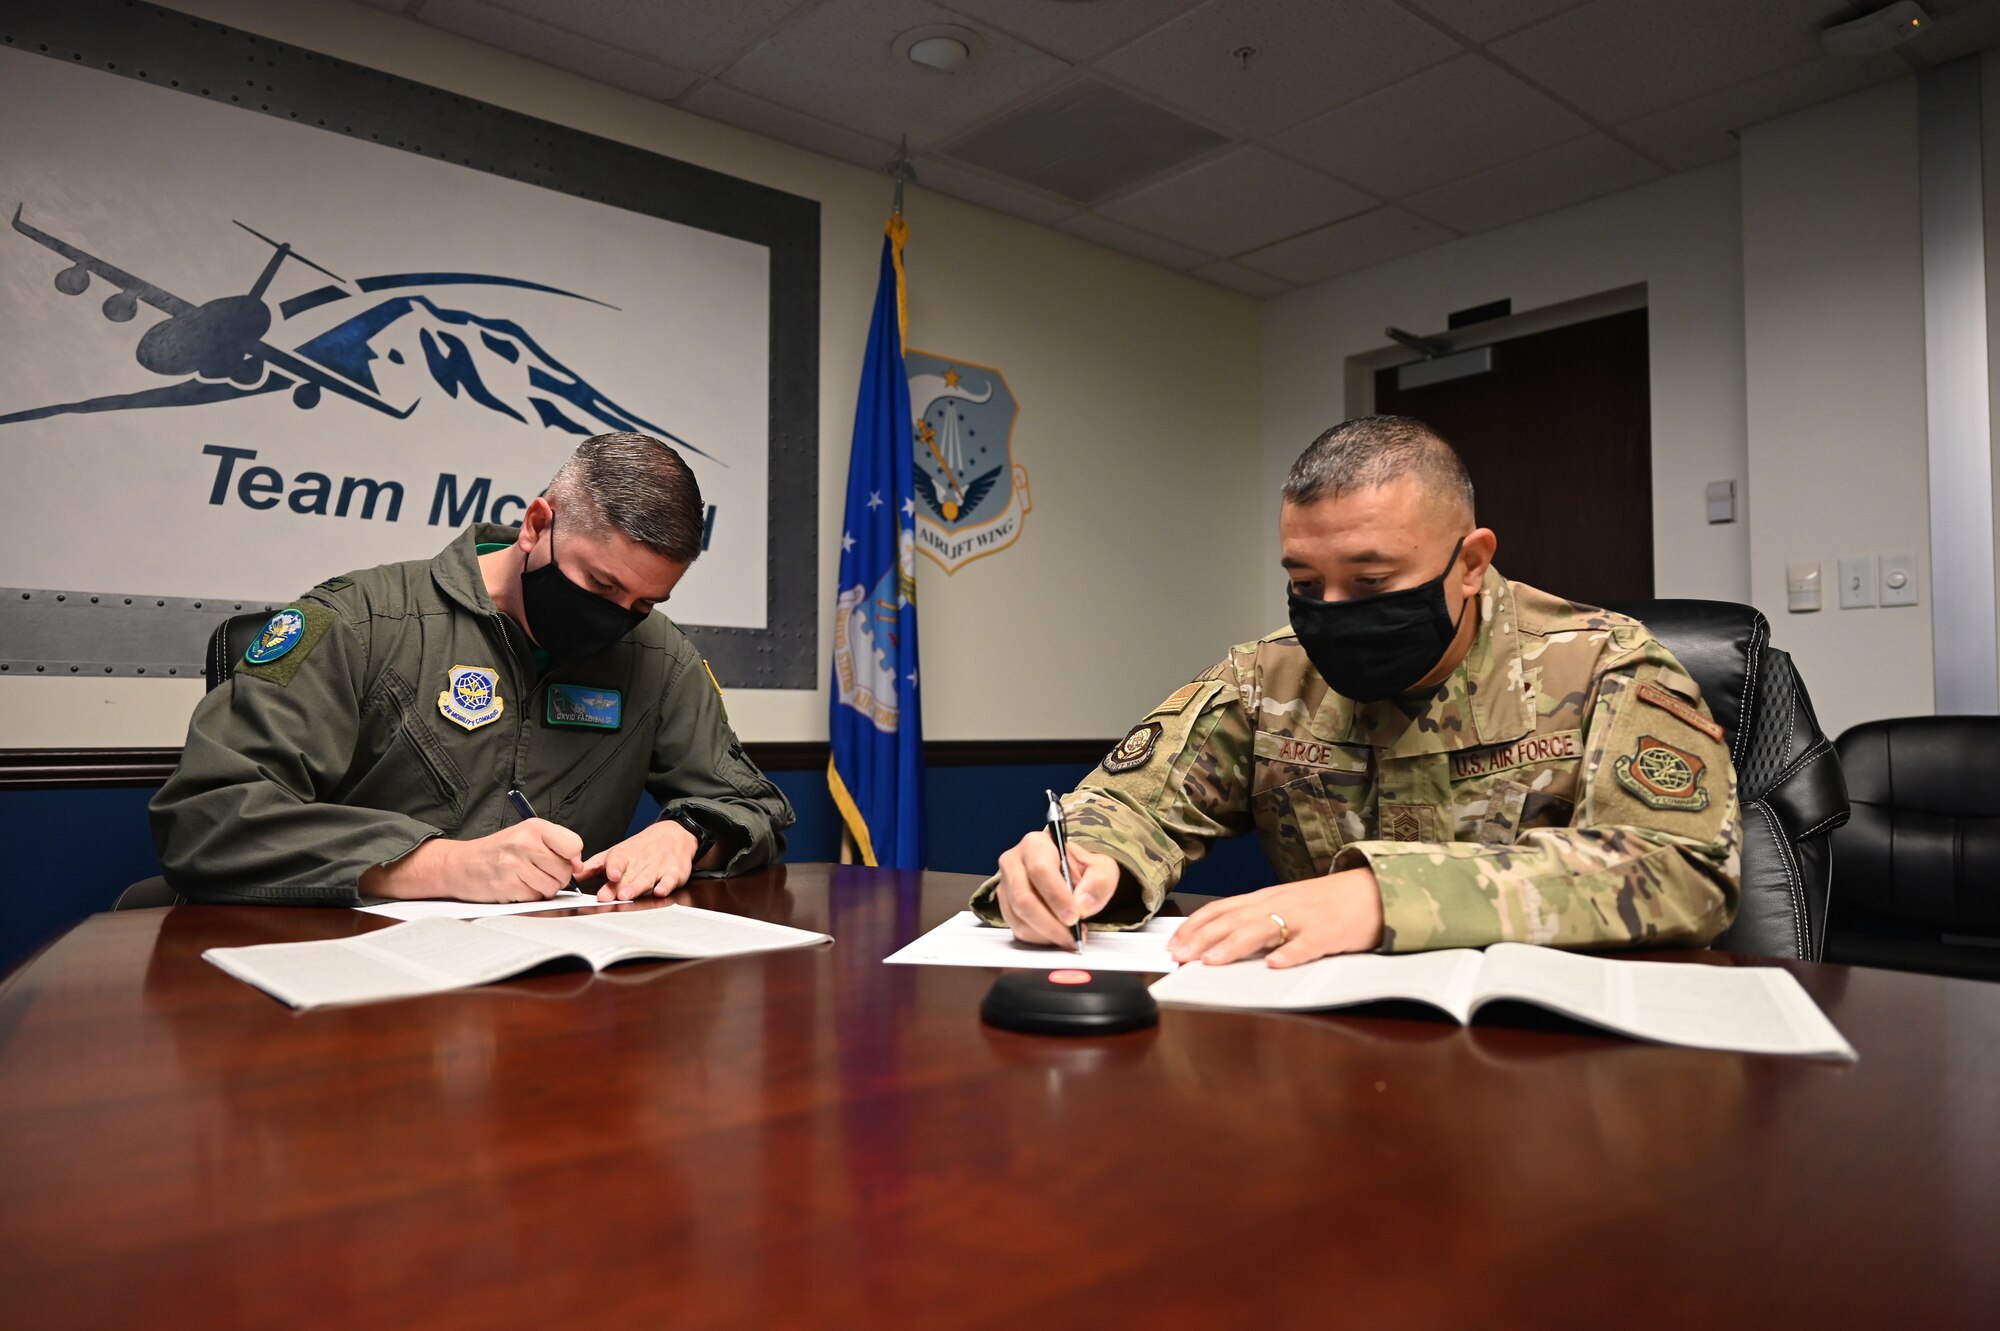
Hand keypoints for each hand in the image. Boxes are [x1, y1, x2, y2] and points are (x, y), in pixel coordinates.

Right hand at [364, 819, 584, 902]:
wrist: (460, 864)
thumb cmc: (497, 851)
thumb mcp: (526, 836)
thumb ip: (555, 846)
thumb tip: (579, 866)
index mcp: (534, 827)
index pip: (574, 845)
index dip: (572, 858)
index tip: (562, 860)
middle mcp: (524, 843)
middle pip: (565, 871)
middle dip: (556, 876)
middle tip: (538, 871)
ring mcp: (515, 865)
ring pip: (552, 887)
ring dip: (543, 889)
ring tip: (526, 878)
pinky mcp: (507, 886)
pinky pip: (534, 898)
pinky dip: (528, 896)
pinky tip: (515, 886)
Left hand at [575, 818, 700, 901]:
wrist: (675, 834)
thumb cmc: (641, 848)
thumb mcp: (616, 853)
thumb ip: (594, 866)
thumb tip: (572, 874)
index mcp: (625, 855)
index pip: (617, 859)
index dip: (613, 866)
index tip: (609, 874)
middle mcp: (641, 861)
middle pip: (629, 875)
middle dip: (619, 886)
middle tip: (608, 896)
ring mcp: (658, 867)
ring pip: (647, 878)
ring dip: (637, 886)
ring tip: (627, 894)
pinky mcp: (674, 873)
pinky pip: (670, 879)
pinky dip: (666, 885)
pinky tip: (660, 891)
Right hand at [993, 829, 1120, 950]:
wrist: (1069, 874)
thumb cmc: (1082, 868)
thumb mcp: (1101, 867)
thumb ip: (1099, 882)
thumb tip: (1082, 905)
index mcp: (1036, 844)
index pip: (1040, 870)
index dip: (1056, 897)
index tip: (1074, 916)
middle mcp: (1014, 862)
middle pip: (1023, 898)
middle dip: (1050, 923)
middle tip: (1072, 936)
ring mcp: (1006, 885)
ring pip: (1019, 917)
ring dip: (1046, 934)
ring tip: (1070, 936)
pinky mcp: (1005, 906)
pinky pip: (1018, 928)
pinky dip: (1040, 938)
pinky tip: (1058, 935)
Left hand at [1168, 870, 1384, 967]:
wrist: (1375, 890)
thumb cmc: (1329, 902)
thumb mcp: (1288, 904)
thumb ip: (1259, 919)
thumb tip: (1223, 940)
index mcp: (1267, 898)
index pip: (1222, 909)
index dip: (1195, 926)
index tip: (1173, 944)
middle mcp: (1280, 904)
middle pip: (1235, 919)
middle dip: (1203, 938)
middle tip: (1179, 957)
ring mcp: (1304, 918)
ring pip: (1264, 929)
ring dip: (1235, 945)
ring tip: (1212, 961)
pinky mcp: (1329, 933)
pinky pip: (1308, 944)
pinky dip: (1291, 954)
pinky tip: (1275, 966)